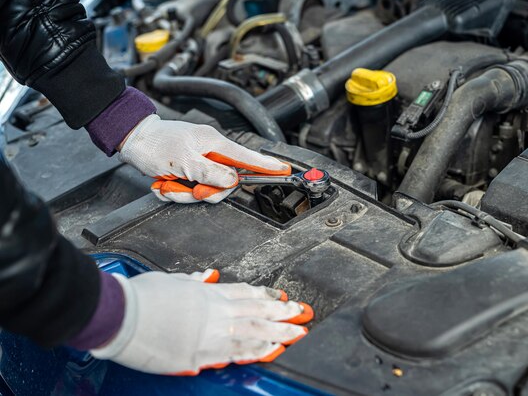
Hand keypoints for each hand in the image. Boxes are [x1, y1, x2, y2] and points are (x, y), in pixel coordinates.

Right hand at [90, 269, 312, 375]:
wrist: (120, 313)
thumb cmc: (140, 297)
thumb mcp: (168, 282)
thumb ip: (191, 282)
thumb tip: (205, 277)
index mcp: (207, 293)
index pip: (246, 292)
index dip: (267, 295)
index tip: (283, 297)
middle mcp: (214, 311)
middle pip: (258, 310)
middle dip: (283, 313)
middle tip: (304, 315)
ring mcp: (210, 332)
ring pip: (254, 330)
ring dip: (279, 332)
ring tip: (298, 335)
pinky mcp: (199, 355)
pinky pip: (235, 353)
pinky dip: (256, 351)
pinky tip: (271, 351)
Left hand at [119, 115, 289, 202]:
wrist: (131, 140)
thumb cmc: (155, 143)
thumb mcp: (183, 160)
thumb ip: (210, 171)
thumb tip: (233, 180)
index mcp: (215, 144)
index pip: (248, 158)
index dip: (267, 167)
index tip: (284, 171)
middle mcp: (210, 154)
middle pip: (224, 184)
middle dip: (203, 192)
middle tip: (190, 189)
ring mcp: (199, 164)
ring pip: (204, 191)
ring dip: (183, 193)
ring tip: (168, 183)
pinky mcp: (187, 173)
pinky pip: (188, 192)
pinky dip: (174, 192)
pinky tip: (164, 183)